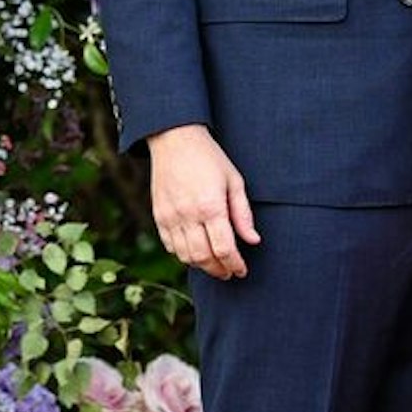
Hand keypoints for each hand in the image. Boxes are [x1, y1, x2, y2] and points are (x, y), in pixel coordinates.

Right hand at [148, 124, 259, 278]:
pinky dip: (183, 254)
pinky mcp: (158, 215)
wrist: (174, 139)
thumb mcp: (234, 181)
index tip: (242, 270)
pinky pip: (170, 246)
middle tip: (229, 272)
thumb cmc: (209, 158)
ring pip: (185, 256)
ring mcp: (170, 216)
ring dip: (201, 265)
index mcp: (211, 206)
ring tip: (214, 264)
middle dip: (219, 270)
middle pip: (204, 257)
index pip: (224, 248)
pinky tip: (195, 251)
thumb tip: (253, 240)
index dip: (235, 264)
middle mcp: (188, 215)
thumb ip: (243, 214)